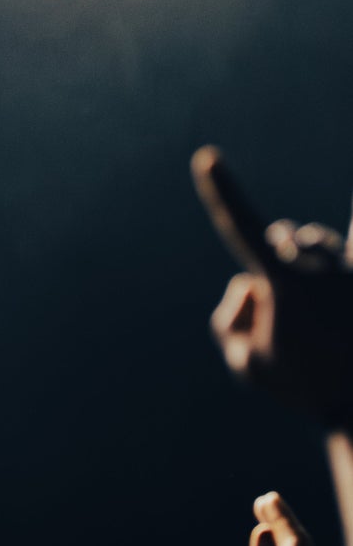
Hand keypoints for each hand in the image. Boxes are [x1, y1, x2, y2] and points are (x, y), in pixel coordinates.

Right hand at [192, 146, 352, 428]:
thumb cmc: (308, 388)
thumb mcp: (249, 365)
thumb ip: (232, 323)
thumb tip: (250, 290)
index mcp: (287, 282)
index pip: (242, 226)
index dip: (221, 191)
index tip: (208, 157)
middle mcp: (323, 266)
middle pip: (284, 236)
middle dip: (273, 252)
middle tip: (277, 299)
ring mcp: (352, 272)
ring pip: (318, 241)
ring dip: (306, 255)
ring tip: (313, 302)